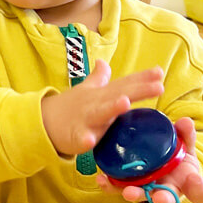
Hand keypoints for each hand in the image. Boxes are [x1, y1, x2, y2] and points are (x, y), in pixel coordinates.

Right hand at [41, 59, 163, 155]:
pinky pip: (80, 138)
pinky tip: (89, 140)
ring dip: (112, 108)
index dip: (142, 78)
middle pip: (118, 94)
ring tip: (125, 103)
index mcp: (101, 94)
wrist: (42, 121)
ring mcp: (85, 119)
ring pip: (100, 113)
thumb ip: (99, 78)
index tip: (159, 72)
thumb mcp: (86, 91)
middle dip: (137, 90)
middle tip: (158, 86)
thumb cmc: (69, 108)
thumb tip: (104, 62)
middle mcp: (95, 104)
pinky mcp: (74, 135)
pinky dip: (84, 139)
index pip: (124, 84)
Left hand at [96, 117, 202, 202]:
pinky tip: (102, 179)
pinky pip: (118, 186)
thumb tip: (185, 121)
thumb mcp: (184, 144)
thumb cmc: (175, 155)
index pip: (198, 191)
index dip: (198, 188)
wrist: (155, 160)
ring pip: (141, 195)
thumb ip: (185, 134)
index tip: (195, 181)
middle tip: (159, 198)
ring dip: (135, 194)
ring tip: (128, 192)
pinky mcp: (126, 184)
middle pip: (166, 198)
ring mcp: (146, 189)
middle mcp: (166, 189)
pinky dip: (110, 185)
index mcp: (186, 181)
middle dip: (163, 199)